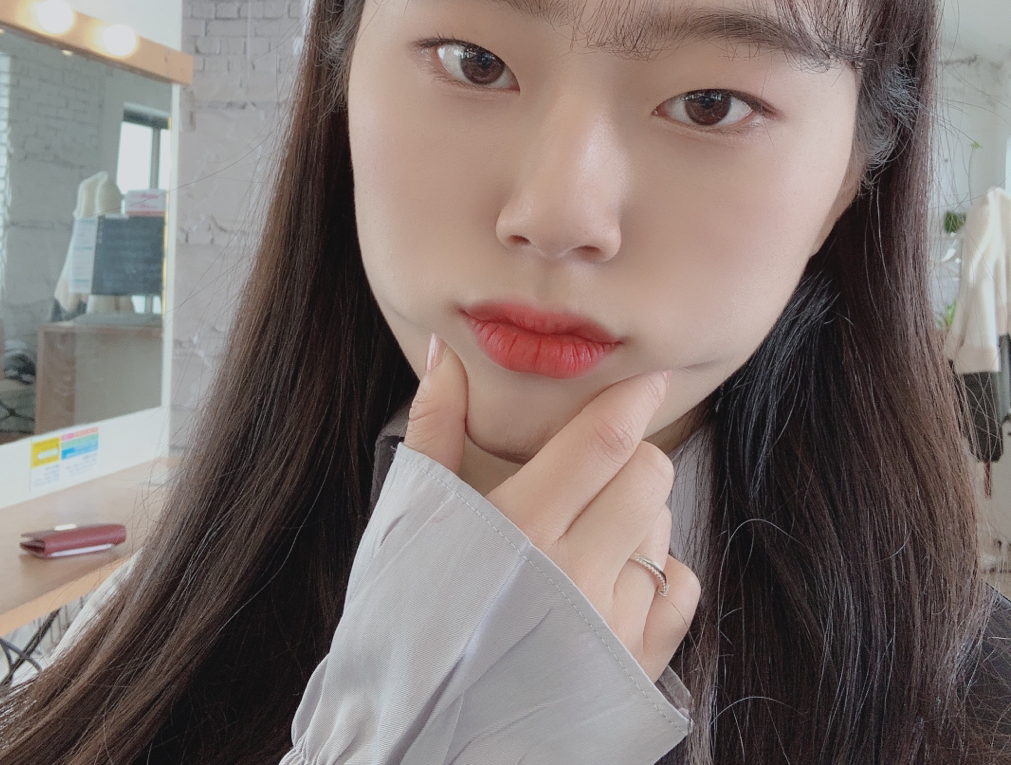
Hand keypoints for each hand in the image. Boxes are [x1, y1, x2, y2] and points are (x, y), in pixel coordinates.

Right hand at [403, 335, 701, 683]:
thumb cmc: (402, 625)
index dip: (632, 399)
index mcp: (519, 529)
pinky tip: (615, 577)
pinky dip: (659, 572)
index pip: (603, 441)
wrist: (414, 741)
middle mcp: (576, 575)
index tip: (645, 380)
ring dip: (640, 512)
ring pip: (666, 526)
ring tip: (590, 529)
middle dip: (631, 454)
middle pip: (650, 474)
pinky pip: (681, 591)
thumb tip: (447, 356)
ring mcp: (612, 626)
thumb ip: (434, 430)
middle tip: (594, 469)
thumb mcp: (409, 520)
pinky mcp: (634, 667)